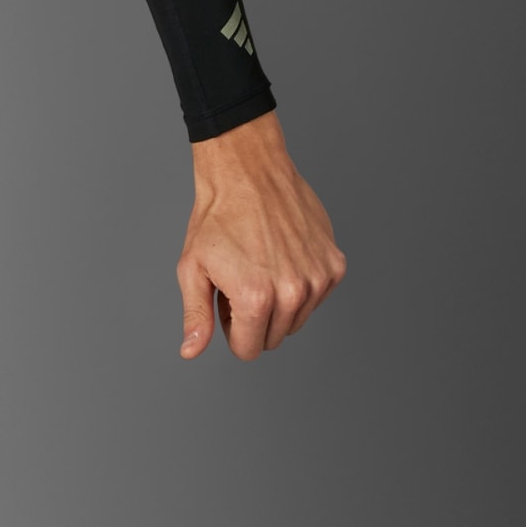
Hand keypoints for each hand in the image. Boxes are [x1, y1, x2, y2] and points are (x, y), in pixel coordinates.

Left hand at [177, 111, 344, 360]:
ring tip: (261, 268)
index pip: (249, 349)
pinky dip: (300, 286)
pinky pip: (317, 297)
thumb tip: (191, 351)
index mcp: (256, 298)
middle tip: (241, 282)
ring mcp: (318, 278)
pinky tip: (282, 258)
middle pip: (273, 337)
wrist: (249, 175)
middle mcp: (293, 292)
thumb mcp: (192, 270)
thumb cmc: (217, 219)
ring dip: (278, 304)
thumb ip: (196, 316)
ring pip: (297, 320)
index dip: (232, 331)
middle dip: (253, 319)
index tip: (226, 305)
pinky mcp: (334, 264)